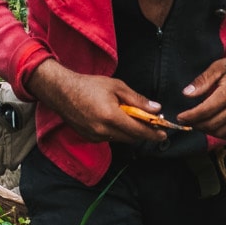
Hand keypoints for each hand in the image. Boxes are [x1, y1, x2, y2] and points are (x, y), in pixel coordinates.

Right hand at [24, 60, 167, 143]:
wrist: (61, 91)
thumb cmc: (89, 85)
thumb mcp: (116, 86)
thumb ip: (137, 99)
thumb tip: (156, 109)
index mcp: (111, 116)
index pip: (138, 131)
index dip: (153, 133)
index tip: (164, 133)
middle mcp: (103, 130)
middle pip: (131, 138)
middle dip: (143, 132)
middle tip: (151, 122)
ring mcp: (95, 136)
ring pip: (121, 139)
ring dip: (130, 131)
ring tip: (132, 117)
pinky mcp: (90, 138)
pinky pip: (110, 138)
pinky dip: (117, 131)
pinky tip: (115, 119)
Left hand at [177, 51, 225, 141]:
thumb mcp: (219, 66)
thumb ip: (203, 81)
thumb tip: (186, 93)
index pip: (205, 111)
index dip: (189, 116)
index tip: (180, 117)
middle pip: (211, 125)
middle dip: (195, 124)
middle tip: (187, 120)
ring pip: (221, 133)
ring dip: (206, 131)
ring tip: (198, 123)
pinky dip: (220, 134)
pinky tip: (213, 126)